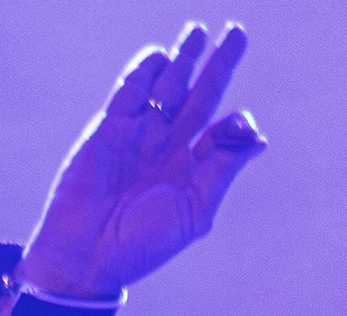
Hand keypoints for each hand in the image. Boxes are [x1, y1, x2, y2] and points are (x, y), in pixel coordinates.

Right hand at [20, 23, 266, 300]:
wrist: (87, 253)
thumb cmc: (142, 244)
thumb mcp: (194, 211)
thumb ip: (222, 169)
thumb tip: (258, 136)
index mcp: (192, 169)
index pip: (220, 128)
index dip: (235, 118)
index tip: (239, 118)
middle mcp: (167, 146)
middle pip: (199, 94)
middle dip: (217, 63)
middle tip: (238, 31)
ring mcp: (137, 134)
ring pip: (167, 86)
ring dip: (182, 58)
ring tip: (198, 31)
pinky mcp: (108, 128)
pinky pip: (130, 92)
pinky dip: (144, 71)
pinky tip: (160, 55)